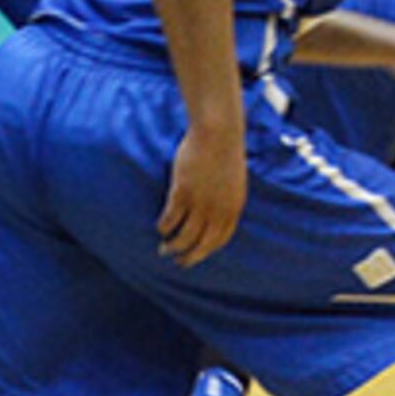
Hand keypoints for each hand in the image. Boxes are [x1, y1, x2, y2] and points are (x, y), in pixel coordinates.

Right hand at [158, 119, 248, 264]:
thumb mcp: (234, 183)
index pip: (219, 240)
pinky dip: (164, 227)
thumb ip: (226, 201)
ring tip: (164, 249)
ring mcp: (199, 203)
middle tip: (179, 262)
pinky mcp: (181, 193)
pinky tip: (160, 228)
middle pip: (201, 244)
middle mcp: (217, 211)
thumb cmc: (225, 153)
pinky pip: (170, 219)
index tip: (196, 255)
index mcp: (233, 209)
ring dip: (173, 246)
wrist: (218, 133)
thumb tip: (216, 216)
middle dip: (189, 257)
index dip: (206, 251)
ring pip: (183, 236)